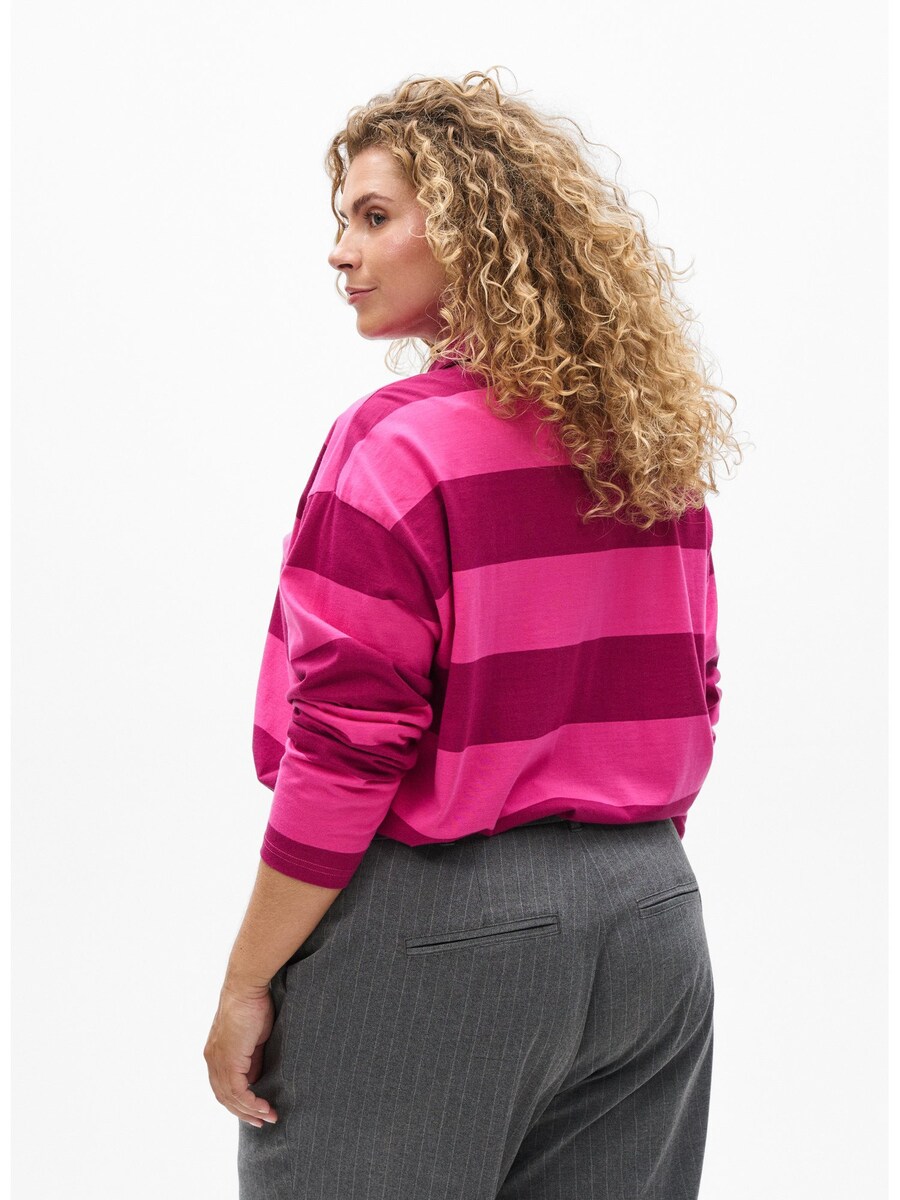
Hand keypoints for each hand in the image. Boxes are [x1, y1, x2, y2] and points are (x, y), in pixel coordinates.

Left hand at [204, 981, 279, 1126]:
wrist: (246, 988)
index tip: (257, 1110)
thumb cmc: (253, 1005)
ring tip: (268, 1117)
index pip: (224, 1086)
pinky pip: (237, 1091)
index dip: (239, 1102)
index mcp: (216, 1053)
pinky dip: (251, 1102)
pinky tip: (264, 1107)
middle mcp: (212, 1060)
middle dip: (244, 1112)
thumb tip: (257, 1078)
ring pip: (230, 1098)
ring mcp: (217, 1061)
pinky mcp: (227, 1060)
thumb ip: (253, 1058)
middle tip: (262, 1121)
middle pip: (224, 1097)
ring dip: (250, 1111)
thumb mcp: (254, 1038)